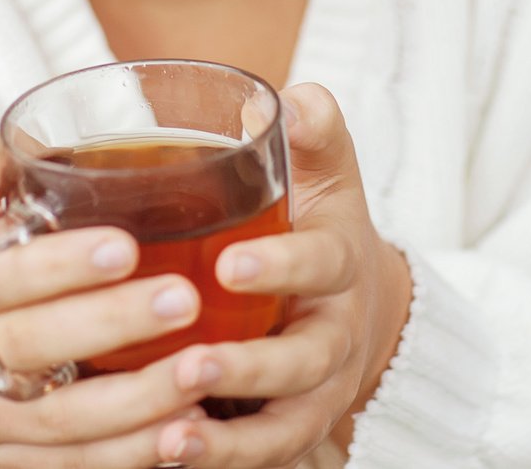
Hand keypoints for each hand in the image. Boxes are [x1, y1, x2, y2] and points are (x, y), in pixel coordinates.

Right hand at [0, 131, 216, 467]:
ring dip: (138, 396)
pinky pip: (78, 464)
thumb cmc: (21, 240)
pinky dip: (135, 450)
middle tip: (184, 299)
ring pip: (60, 417)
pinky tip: (187, 425)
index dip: (56, 265)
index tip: (127, 246)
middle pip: (27, 346)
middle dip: (111, 324)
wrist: (21, 309)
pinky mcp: (15, 462)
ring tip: (202, 365)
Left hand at [151, 84, 412, 468]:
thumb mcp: (327, 174)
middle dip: (249, 365)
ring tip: (173, 430)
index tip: (230, 265)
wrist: (362, 305)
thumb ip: (313, 133)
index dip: (281, 265)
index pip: (320, 263)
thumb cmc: (321, 225)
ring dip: (230, 435)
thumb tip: (292, 98)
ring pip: (283, 423)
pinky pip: (263, 454)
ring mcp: (317, 391)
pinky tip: (168, 453)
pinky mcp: (293, 429)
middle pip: (304, 361)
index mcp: (337, 262)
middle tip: (190, 362)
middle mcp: (334, 334)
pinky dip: (222, 458)